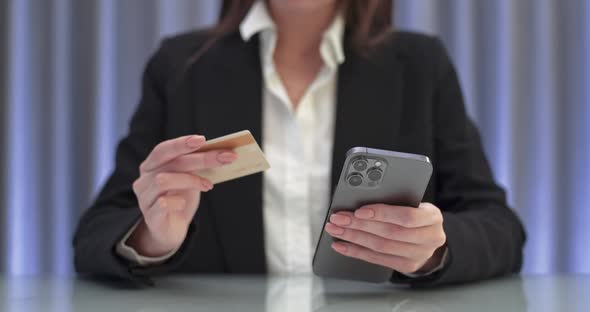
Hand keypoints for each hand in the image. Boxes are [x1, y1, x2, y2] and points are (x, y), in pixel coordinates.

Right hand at [128, 135, 236, 256]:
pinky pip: (163, 204)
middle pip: (170, 163)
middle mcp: (144, 179)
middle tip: (226, 157)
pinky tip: (184, 204)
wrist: (169, 231)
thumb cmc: (180, 199)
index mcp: (152, 166)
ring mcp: (145, 198)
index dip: (181, 144)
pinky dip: (177, 201)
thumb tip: (224, 153)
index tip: (203, 140)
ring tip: (208, 185)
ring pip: (163, 181)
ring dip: (191, 180)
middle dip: (200, 159)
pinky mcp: (151, 217)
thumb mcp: (189, 179)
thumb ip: (197, 166)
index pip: (163, 149)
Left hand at [324, 203, 446, 273]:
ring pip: (381, 247)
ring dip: (353, 237)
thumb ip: (394, 200)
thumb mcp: (413, 202)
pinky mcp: (406, 265)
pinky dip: (356, 251)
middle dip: (359, 225)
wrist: (430, 236)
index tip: (359, 211)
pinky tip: (341, 244)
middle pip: (390, 233)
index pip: (407, 216)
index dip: (382, 213)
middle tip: (338, 218)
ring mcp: (419, 255)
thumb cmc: (416, 213)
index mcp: (432, 217)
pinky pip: (377, 259)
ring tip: (336, 229)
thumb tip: (360, 198)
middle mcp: (430, 238)